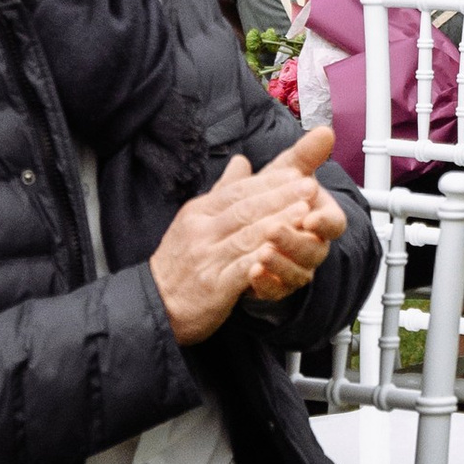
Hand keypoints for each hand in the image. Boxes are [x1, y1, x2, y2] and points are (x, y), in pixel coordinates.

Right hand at [149, 131, 346, 341]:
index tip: (296, 172)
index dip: (268, 182)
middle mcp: (201, 232)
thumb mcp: (194, 219)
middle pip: (244, 210)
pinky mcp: (214, 286)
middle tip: (309, 185)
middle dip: (280, 196)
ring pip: (246, 236)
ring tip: (304, 212)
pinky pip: (242, 269)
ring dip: (278, 223)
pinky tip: (282, 252)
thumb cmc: (180, 260)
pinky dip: (262, 260)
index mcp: (198, 212)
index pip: (237, 191)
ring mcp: (206, 259)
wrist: (155, 303)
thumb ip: (223, 190)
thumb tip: (242, 160)